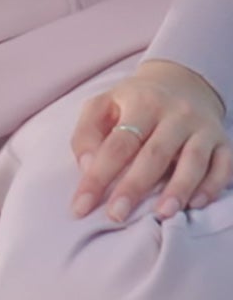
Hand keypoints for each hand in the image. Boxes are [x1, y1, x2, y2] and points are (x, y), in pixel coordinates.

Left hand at [71, 59, 231, 222]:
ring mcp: (202, 128)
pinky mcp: (224, 141)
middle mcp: (175, 114)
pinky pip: (224, 166)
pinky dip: (212, 186)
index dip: (99, 175)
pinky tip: (195, 204)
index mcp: (141, 103)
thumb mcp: (103, 105)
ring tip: (161, 215)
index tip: (81, 206)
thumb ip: (87, 134)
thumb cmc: (133, 102)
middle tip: (116, 215)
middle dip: (134, 187)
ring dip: (178, 189)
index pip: (118, 144)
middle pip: (154, 154)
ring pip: (193, 161)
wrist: (181, 83)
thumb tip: (88, 167)